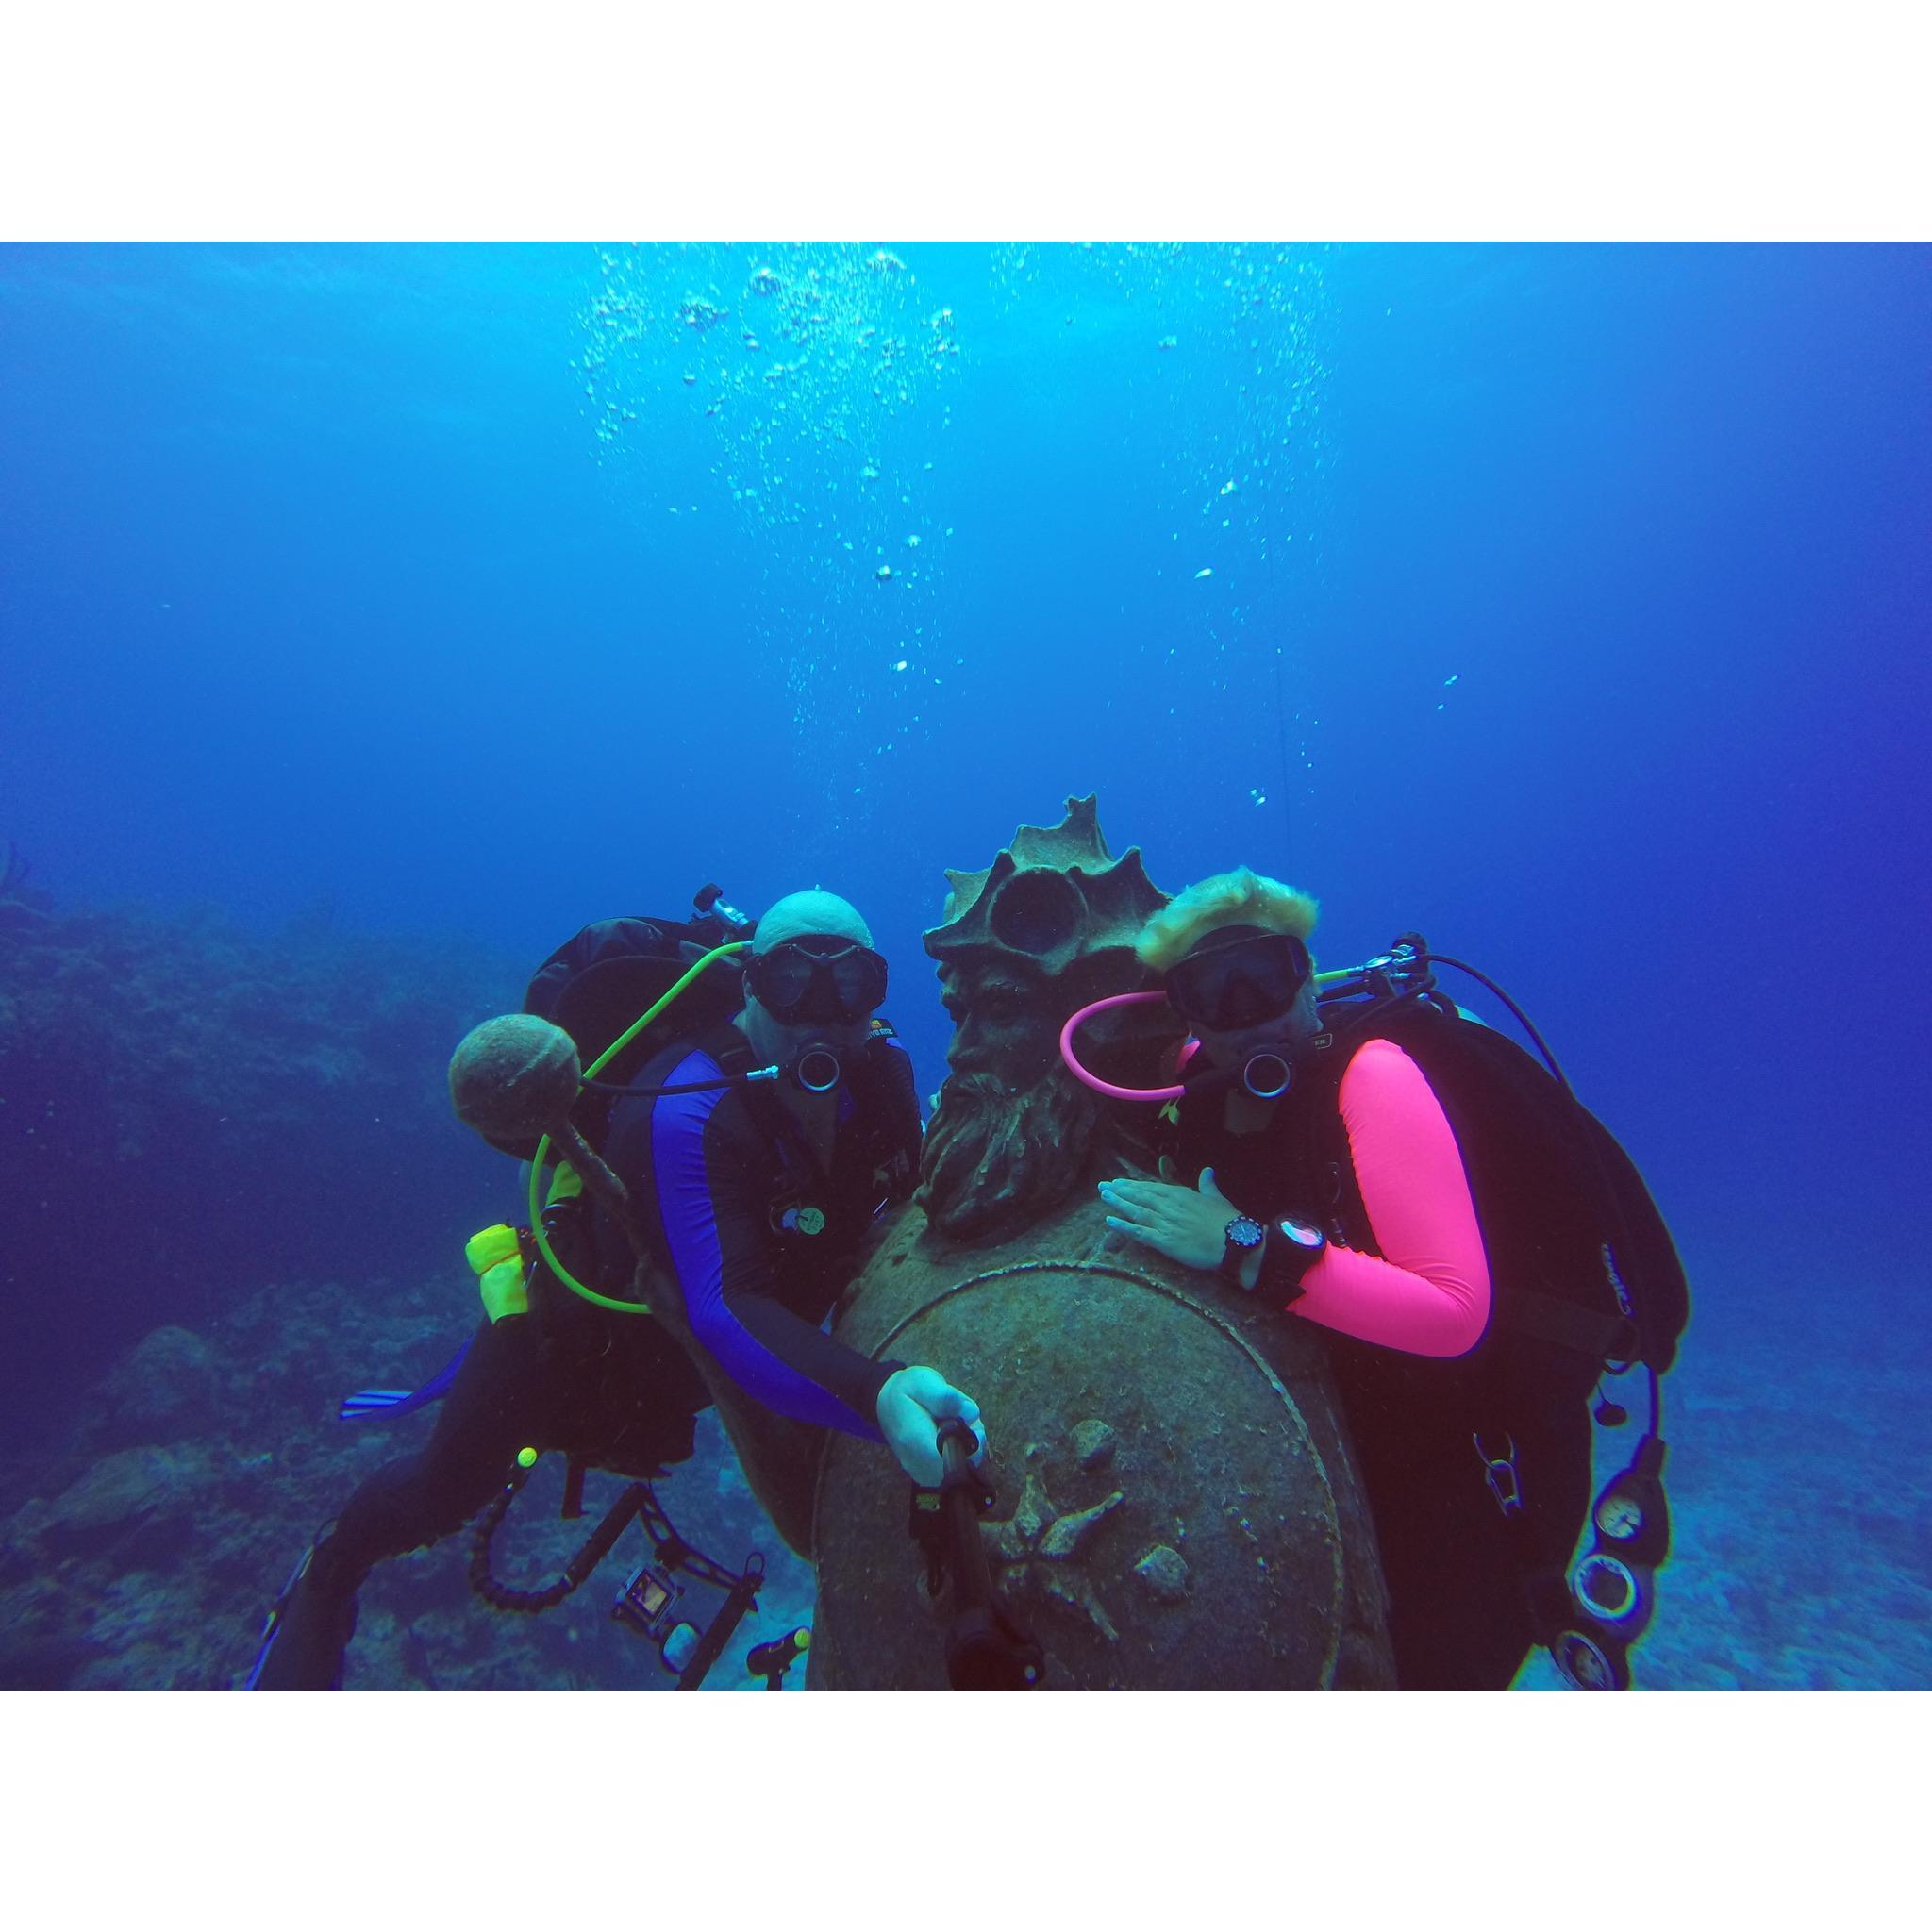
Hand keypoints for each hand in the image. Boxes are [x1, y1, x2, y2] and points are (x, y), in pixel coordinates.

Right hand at [876, 1365, 986, 1486]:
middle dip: (970, 1441)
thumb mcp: (924, 1382)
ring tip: (950, 1423)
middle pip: (962, 1465)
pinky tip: (947, 1435)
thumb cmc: (906, 1389)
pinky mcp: (927, 1475)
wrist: (886, 1402)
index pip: (953, 1459)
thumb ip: (947, 1397)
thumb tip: (971, 1414)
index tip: (967, 1421)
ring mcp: (922, 1473)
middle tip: (958, 1416)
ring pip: (961, 1468)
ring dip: (965, 1445)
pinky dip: (958, 1452)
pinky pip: (954, 1469)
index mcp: (916, 1441)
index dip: (970, 1442)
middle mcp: (918, 1464)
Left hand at [1099, 1167, 1238, 1272]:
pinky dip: (1124, 1226)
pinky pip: (1139, 1232)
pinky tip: (1110, 1221)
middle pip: (1140, 1196)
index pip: (1151, 1187)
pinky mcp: (1164, 1241)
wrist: (1234, 1241)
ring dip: (1118, 1203)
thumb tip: (1208, 1170)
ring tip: (1104, 1196)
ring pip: (1136, 1210)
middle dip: (1120, 1191)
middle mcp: (1169, 1206)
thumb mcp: (1216, 1198)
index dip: (1134, 1185)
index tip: (1119, 1182)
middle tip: (1103, 1186)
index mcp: (1180, 1195)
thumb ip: (1208, 1184)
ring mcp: (1165, 1223)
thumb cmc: (1228, 1221)